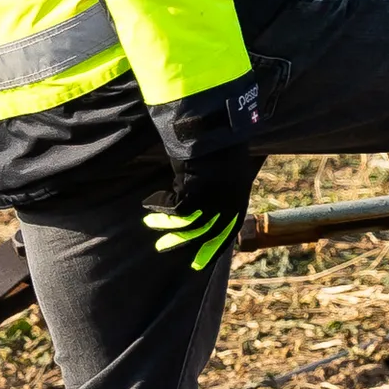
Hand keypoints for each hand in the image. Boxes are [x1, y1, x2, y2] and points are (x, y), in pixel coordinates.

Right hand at [144, 80, 263, 272]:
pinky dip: (161, 207)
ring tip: (149, 221)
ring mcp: (215, 197)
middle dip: (185, 243)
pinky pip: (176, 209)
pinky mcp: (198, 190)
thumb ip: (219, 186)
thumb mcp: (226, 168)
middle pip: (207, 231)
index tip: (199, 264)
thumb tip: (204, 198)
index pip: (228, 230)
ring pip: (189, 223)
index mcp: (239, 196)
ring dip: (168, 226)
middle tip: (162, 248)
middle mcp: (229, 201)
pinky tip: (150, 202)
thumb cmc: (221, 141)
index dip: (214, 247)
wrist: (219, 124)